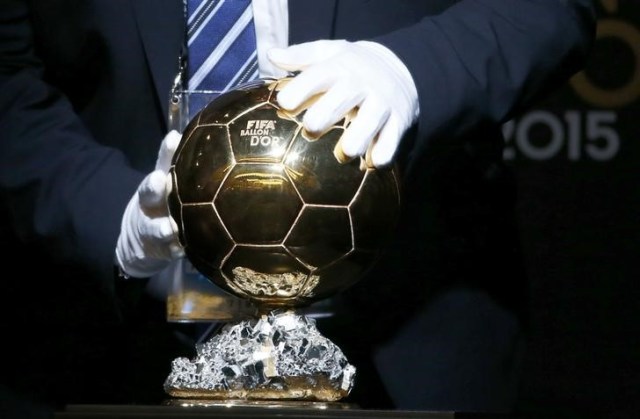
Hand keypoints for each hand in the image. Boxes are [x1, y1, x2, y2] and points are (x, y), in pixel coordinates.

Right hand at [115, 130, 183, 277]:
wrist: (139, 241)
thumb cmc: (163, 204)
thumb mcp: (166, 182)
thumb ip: (176, 162)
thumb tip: (197, 133)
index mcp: (156, 186)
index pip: (160, 164)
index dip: (165, 152)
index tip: (172, 140)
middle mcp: (151, 206)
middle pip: (149, 195)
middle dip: (154, 188)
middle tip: (160, 181)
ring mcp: (154, 229)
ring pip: (157, 228)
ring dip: (164, 228)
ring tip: (170, 228)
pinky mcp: (161, 252)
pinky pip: (170, 252)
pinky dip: (176, 251)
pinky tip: (182, 250)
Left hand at [268, 40, 418, 167]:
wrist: (403, 68)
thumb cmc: (354, 67)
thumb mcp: (329, 54)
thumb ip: (300, 56)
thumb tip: (272, 56)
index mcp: (341, 67)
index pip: (316, 77)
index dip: (298, 92)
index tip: (284, 105)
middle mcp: (362, 85)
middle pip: (339, 103)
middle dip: (320, 120)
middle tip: (311, 131)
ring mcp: (382, 104)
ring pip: (367, 127)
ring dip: (352, 145)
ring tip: (342, 154)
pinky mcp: (399, 122)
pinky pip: (389, 145)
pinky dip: (379, 158)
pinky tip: (369, 163)